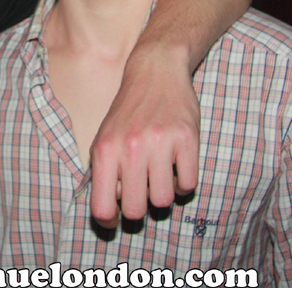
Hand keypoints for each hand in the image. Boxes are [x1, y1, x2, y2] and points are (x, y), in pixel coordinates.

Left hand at [89, 45, 199, 227]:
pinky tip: (177, 167)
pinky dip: (184, 183)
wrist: (155, 70)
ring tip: (161, 174)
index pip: (102, 207)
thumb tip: (113, 210)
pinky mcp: (187, 139)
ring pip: (164, 201)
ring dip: (164, 193)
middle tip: (143, 190)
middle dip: (140, 207)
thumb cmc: (128, 111)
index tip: (116, 219)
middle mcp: (130, 148)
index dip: (109, 222)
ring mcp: (159, 143)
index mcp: (105, 150)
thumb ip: (105, 173)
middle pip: (136, 210)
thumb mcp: (106, 138)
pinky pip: (189, 185)